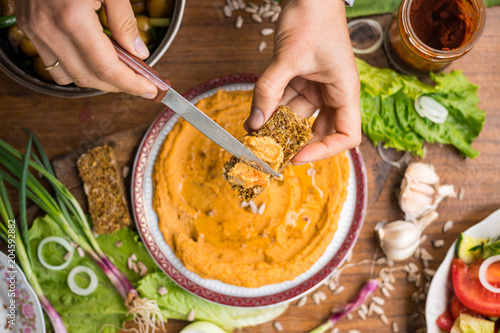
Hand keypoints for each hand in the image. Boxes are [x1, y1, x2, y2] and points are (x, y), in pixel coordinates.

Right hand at [15, 0, 157, 97]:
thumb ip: (125, 21)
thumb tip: (139, 53)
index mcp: (71, 17)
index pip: (107, 68)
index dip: (131, 84)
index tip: (149, 90)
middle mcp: (48, 28)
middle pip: (89, 78)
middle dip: (119, 86)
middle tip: (141, 83)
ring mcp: (34, 28)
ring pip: (69, 76)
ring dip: (97, 79)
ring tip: (120, 71)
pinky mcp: (27, 25)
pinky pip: (52, 62)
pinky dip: (75, 67)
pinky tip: (93, 57)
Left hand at [244, 0, 360, 164]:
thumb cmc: (313, 17)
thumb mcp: (288, 58)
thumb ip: (269, 91)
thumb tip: (255, 124)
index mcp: (344, 91)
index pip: (346, 135)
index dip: (324, 151)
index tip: (298, 156)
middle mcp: (333, 93)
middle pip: (320, 131)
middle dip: (296, 142)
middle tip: (271, 152)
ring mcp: (317, 87)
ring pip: (298, 117)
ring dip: (279, 126)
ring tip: (256, 135)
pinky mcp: (302, 79)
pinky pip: (287, 101)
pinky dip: (272, 109)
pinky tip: (255, 117)